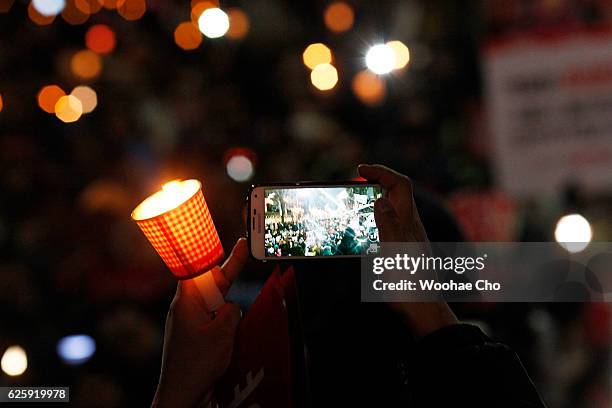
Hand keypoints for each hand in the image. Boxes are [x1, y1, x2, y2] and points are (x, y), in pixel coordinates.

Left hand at [152, 238, 248, 407]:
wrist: (180, 396)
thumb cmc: (196, 364)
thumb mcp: (222, 333)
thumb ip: (231, 312)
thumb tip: (231, 307)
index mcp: (187, 302)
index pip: (201, 268)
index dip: (216, 253)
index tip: (229, 239)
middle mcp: (185, 308)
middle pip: (209, 283)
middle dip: (227, 271)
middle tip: (243, 248)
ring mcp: (187, 323)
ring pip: (211, 303)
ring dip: (225, 303)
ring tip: (231, 317)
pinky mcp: (192, 337)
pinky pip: (210, 320)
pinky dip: (222, 320)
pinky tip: (228, 334)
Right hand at [358, 164, 457, 337]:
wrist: (420, 307)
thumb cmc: (410, 280)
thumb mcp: (396, 248)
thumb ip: (389, 223)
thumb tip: (381, 199)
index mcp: (409, 220)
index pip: (400, 185)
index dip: (382, 172)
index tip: (360, 169)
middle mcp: (408, 225)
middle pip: (395, 194)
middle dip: (376, 182)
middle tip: (354, 183)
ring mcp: (404, 238)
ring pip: (389, 210)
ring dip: (372, 201)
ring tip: (352, 203)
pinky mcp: (398, 251)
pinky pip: (384, 227)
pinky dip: (370, 221)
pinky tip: (358, 232)